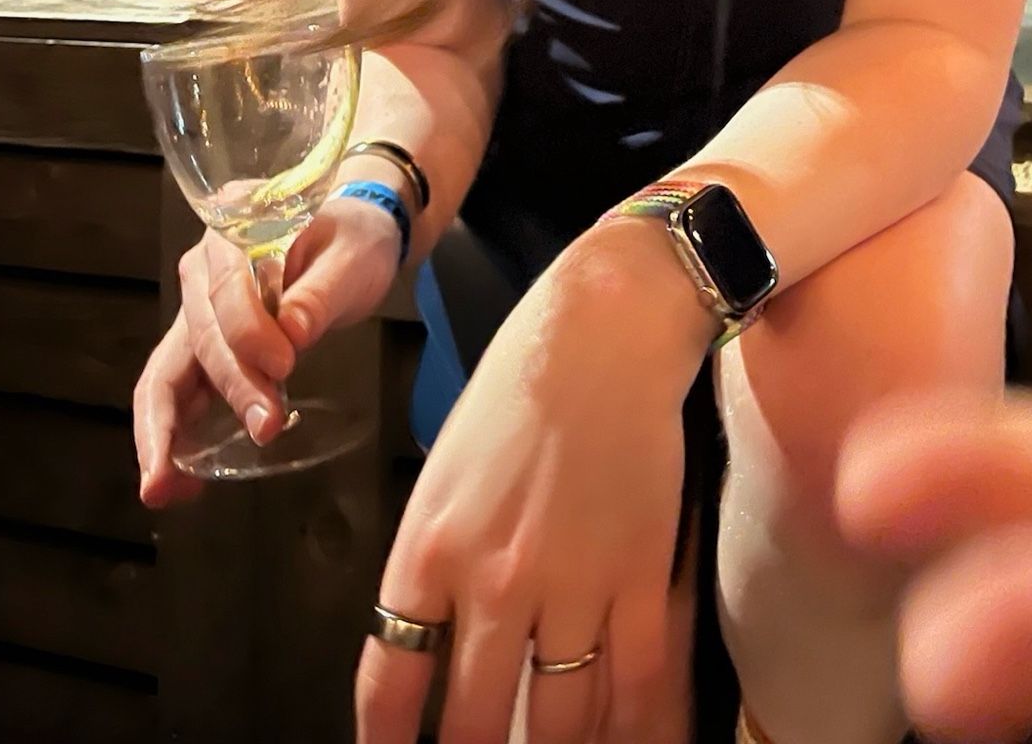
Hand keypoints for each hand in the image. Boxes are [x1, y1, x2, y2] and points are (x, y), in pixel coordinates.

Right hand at [134, 191, 402, 506]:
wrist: (355, 240)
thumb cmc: (354, 241)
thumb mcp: (353, 258)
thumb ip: (320, 294)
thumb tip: (291, 334)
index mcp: (231, 231)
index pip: (225, 289)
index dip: (248, 332)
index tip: (285, 363)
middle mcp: (201, 271)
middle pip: (198, 338)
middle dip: (229, 389)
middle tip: (266, 428)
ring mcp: (197, 313)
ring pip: (167, 374)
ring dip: (170, 433)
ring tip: (169, 488)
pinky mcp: (206, 349)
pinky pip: (177, 392)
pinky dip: (172, 437)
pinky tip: (178, 481)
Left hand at [357, 222, 712, 743]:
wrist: (605, 327)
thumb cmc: (518, 381)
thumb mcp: (445, 469)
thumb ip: (438, 556)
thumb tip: (437, 635)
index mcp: (428, 548)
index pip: (390, 684)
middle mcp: (493, 581)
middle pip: (474, 724)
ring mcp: (572, 583)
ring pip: (559, 721)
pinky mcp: (641, 573)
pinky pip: (634, 683)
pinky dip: (627, 724)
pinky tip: (617, 734)